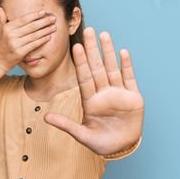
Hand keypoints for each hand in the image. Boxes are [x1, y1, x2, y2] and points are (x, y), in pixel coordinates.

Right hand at [0, 7, 56, 72]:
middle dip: (44, 21)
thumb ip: (1, 19)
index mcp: (7, 28)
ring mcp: (16, 44)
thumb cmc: (0, 44)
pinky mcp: (20, 53)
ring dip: (45, 30)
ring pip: (34, 35)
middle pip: (31, 26)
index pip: (23, 19)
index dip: (34, 15)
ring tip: (54, 27)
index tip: (43, 12)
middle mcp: (11, 35)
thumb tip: (0, 8)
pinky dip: (42, 40)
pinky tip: (48, 37)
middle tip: (53, 18)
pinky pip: (34, 45)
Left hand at [44, 27, 143, 155]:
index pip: (84, 77)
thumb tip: (45, 117)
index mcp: (90, 101)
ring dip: (108, 52)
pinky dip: (126, 65)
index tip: (76, 46)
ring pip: (112, 68)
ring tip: (104, 34)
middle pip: (97, 67)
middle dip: (92, 49)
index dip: (81, 62)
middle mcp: (103, 93)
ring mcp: (118, 93)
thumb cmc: (101, 142)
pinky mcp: (133, 97)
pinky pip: (129, 78)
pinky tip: (122, 52)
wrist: (122, 148)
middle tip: (88, 30)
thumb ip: (66, 125)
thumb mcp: (82, 135)